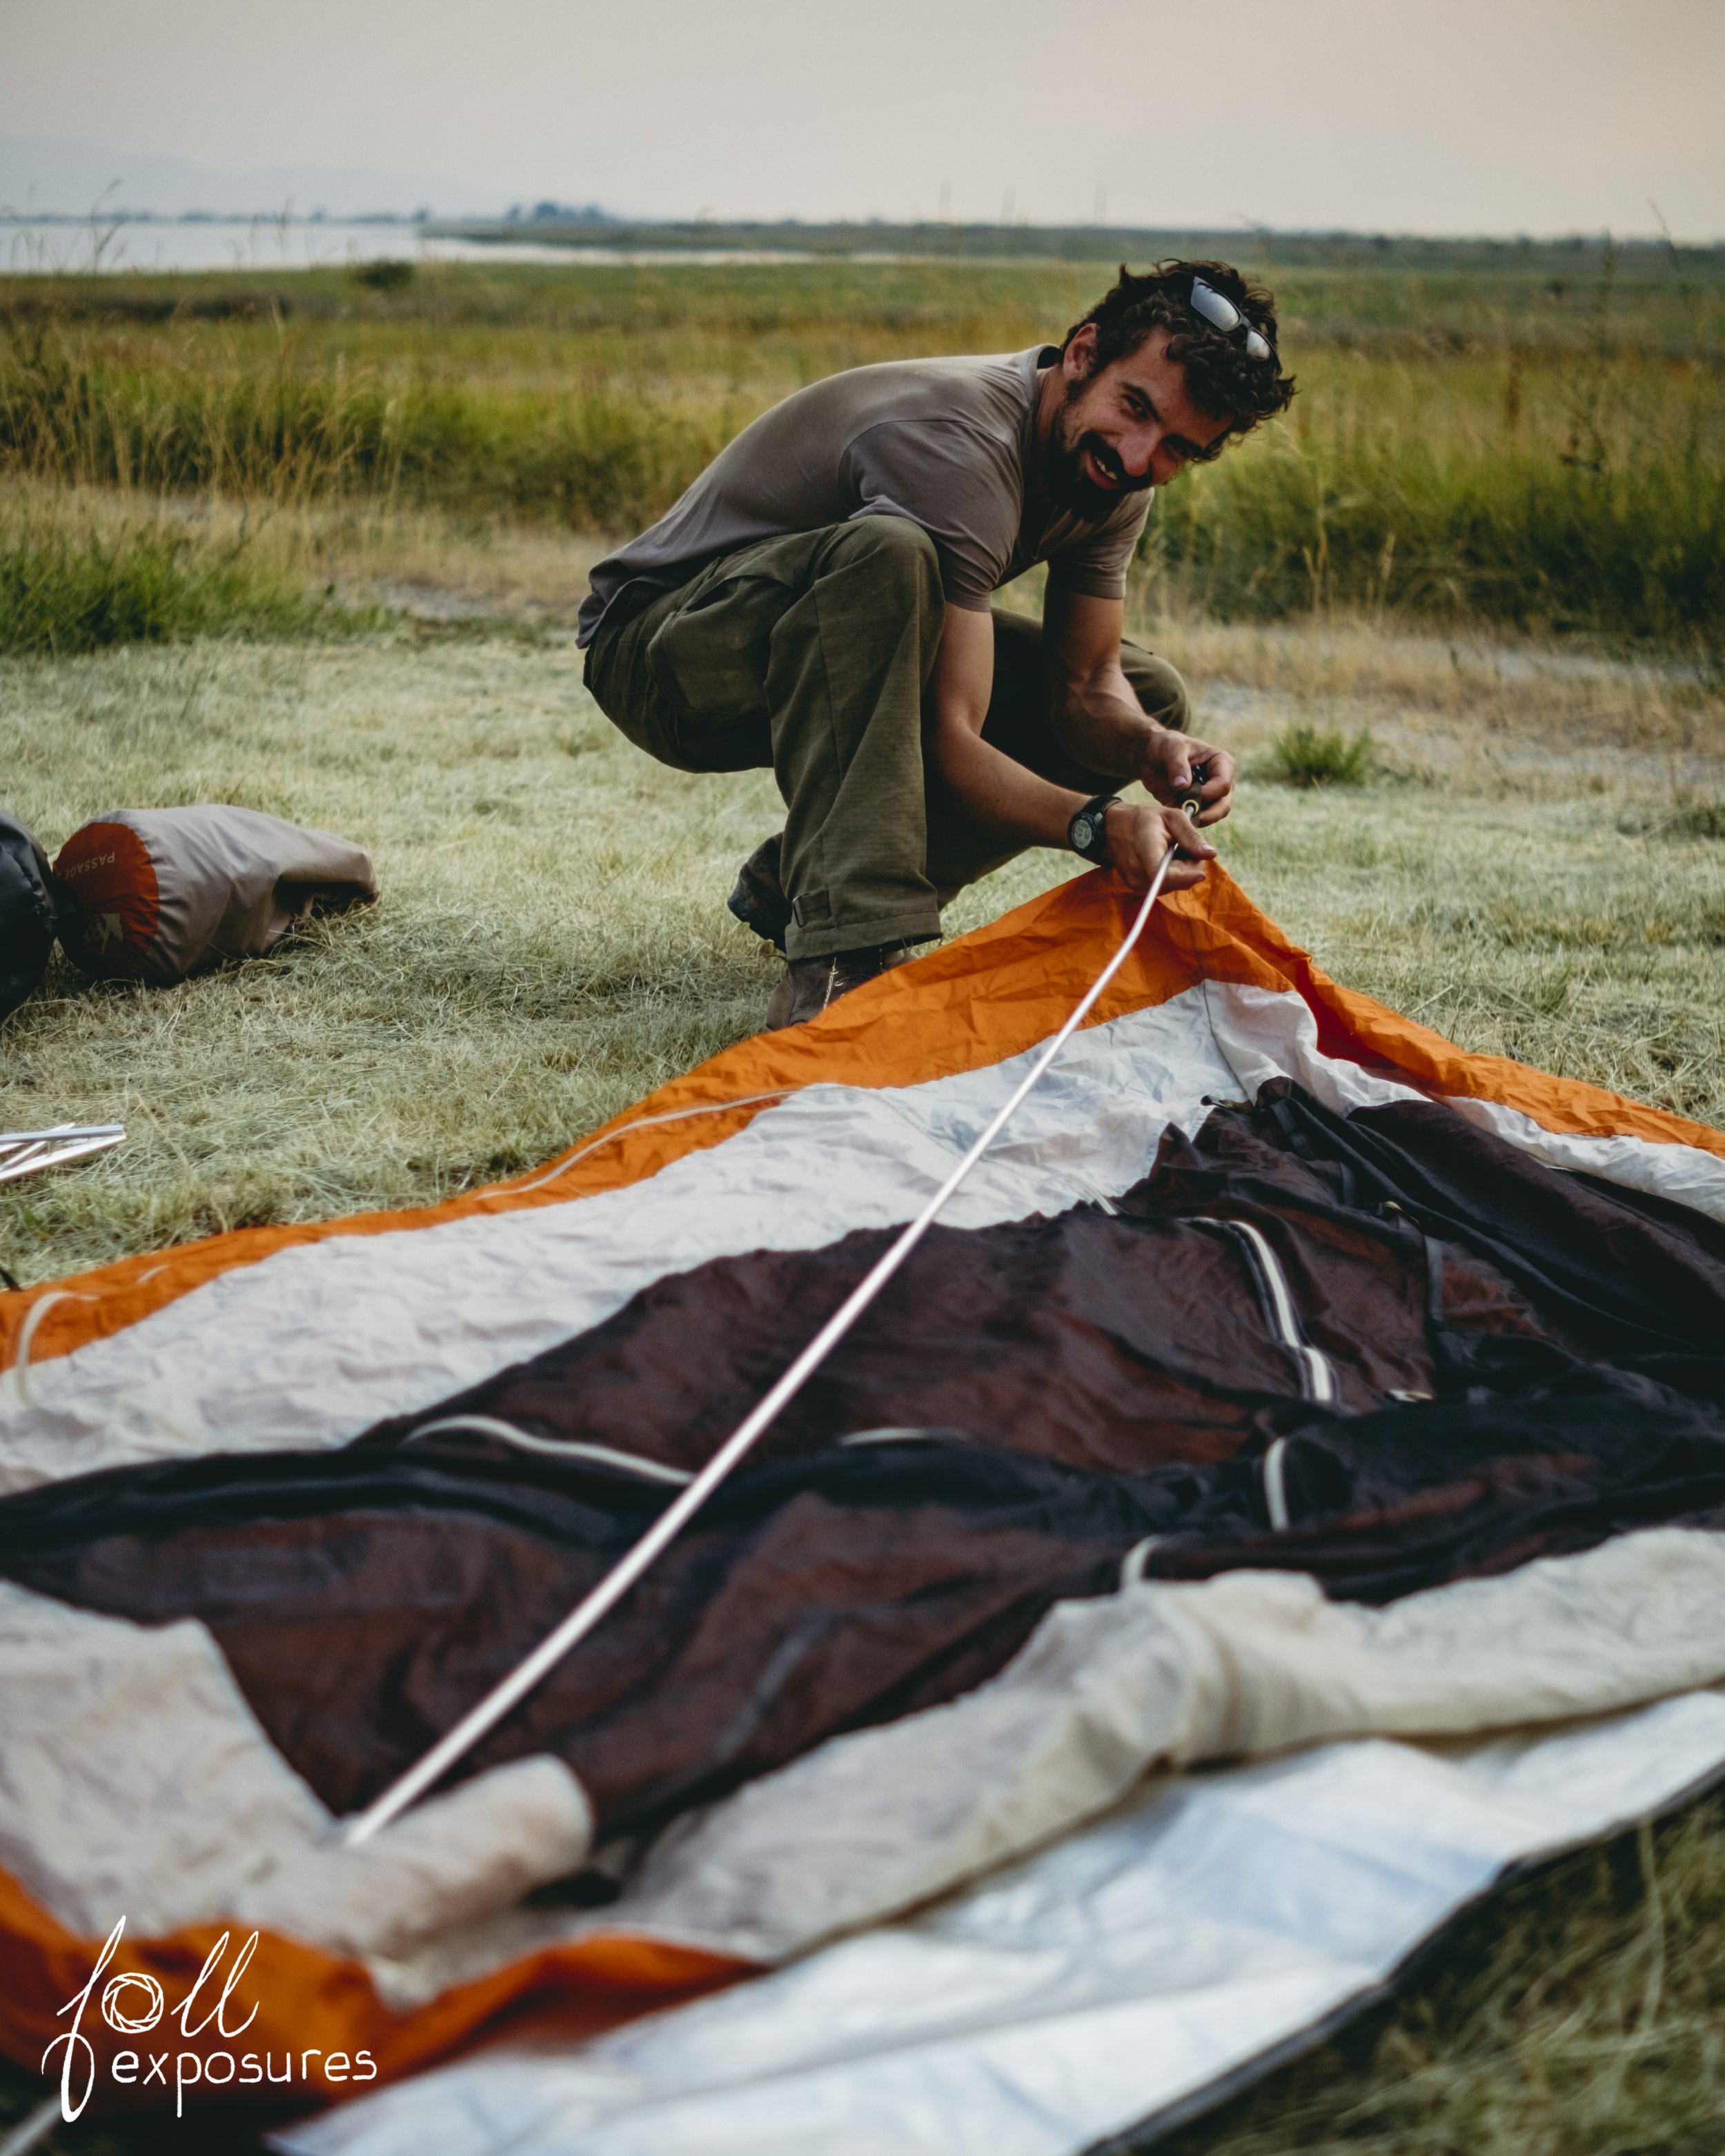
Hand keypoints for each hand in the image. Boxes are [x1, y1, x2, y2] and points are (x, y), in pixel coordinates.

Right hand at [1100, 800, 1215, 893]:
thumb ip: (1191, 836)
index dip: (1187, 877)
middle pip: (1176, 880)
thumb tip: (1211, 854)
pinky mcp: (1138, 889)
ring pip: (1174, 885)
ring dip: (1181, 871)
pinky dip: (1172, 875)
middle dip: (1189, 866)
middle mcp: (1138, 871)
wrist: (1112, 828)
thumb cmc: (1144, 819)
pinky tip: (1165, 859)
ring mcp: (1136, 883)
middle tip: (1185, 845)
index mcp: (1145, 849)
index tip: (1201, 873)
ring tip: (1171, 850)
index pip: (1166, 874)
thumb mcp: (1171, 816)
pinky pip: (1165, 887)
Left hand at [1139, 730, 1234, 826]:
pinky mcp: (1200, 806)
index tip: (1185, 794)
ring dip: (1197, 818)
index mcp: (1222, 762)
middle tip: (1185, 816)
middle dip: (1206, 813)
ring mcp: (1213, 795)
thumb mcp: (1170, 748)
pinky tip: (1175, 817)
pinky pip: (1200, 819)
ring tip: (1178, 816)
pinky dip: (1189, 821)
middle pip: (1223, 805)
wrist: (1154, 759)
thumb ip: (1177, 764)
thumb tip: (1182, 786)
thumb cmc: (1166, 747)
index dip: (1207, 793)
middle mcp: (1222, 781)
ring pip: (1214, 816)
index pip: (1223, 784)